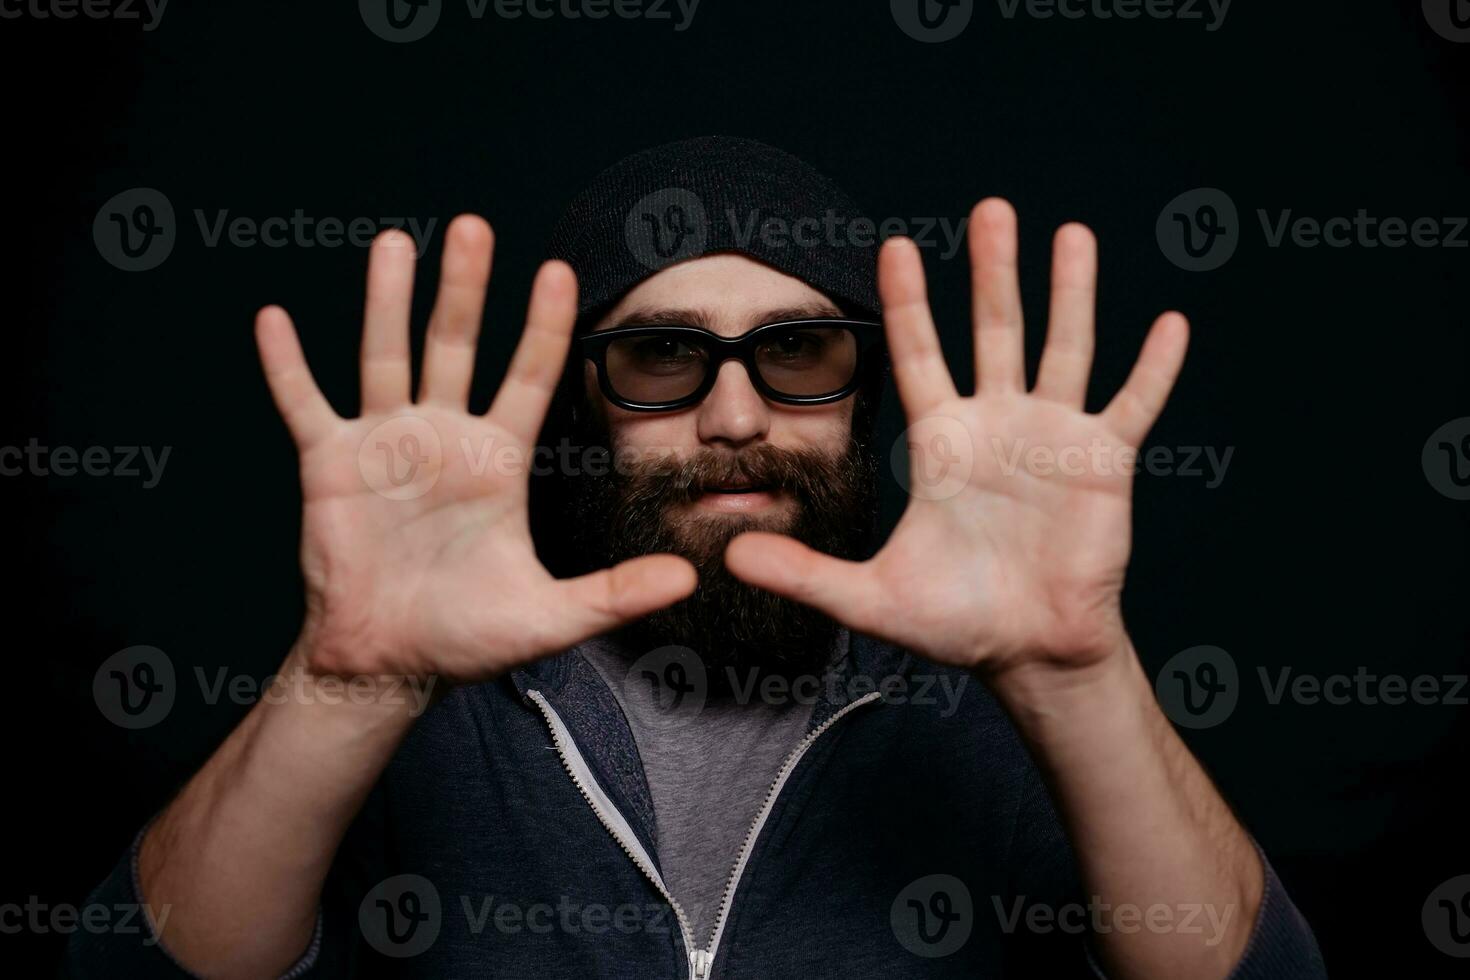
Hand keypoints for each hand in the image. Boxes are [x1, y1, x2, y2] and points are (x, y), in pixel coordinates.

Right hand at [255, 216, 695, 682]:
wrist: (388, 662)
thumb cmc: (466, 636)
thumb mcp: (548, 615)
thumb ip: (615, 592)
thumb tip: (688, 576)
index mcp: (497, 460)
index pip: (531, 375)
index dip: (546, 325)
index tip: (561, 269)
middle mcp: (444, 436)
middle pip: (456, 345)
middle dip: (465, 287)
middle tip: (474, 227)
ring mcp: (385, 444)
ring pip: (385, 355)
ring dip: (387, 300)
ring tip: (395, 242)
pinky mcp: (330, 465)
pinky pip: (305, 404)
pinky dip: (287, 365)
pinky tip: (273, 318)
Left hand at [725, 199, 1186, 681]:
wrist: (1028, 652)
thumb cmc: (954, 622)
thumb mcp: (870, 597)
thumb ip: (803, 573)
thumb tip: (729, 556)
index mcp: (942, 441)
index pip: (920, 354)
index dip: (908, 302)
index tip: (895, 246)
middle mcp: (997, 424)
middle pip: (995, 330)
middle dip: (993, 271)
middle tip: (992, 209)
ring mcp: (1053, 437)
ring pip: (1065, 348)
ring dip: (1071, 293)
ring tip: (1072, 234)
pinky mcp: (1103, 463)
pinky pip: (1132, 405)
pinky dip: (1152, 369)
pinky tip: (1170, 324)